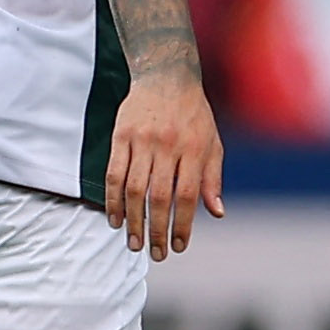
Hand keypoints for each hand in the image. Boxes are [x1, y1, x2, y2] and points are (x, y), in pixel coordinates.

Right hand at [104, 69, 224, 260]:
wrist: (166, 75)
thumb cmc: (194, 114)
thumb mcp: (212, 142)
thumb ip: (212, 178)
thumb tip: (217, 213)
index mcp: (194, 148)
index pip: (187, 195)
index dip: (183, 224)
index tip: (179, 247)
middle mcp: (168, 145)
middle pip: (158, 196)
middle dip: (156, 230)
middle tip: (155, 254)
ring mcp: (142, 140)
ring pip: (133, 189)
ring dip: (133, 221)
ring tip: (134, 244)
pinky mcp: (121, 135)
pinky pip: (113, 173)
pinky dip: (112, 200)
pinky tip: (115, 219)